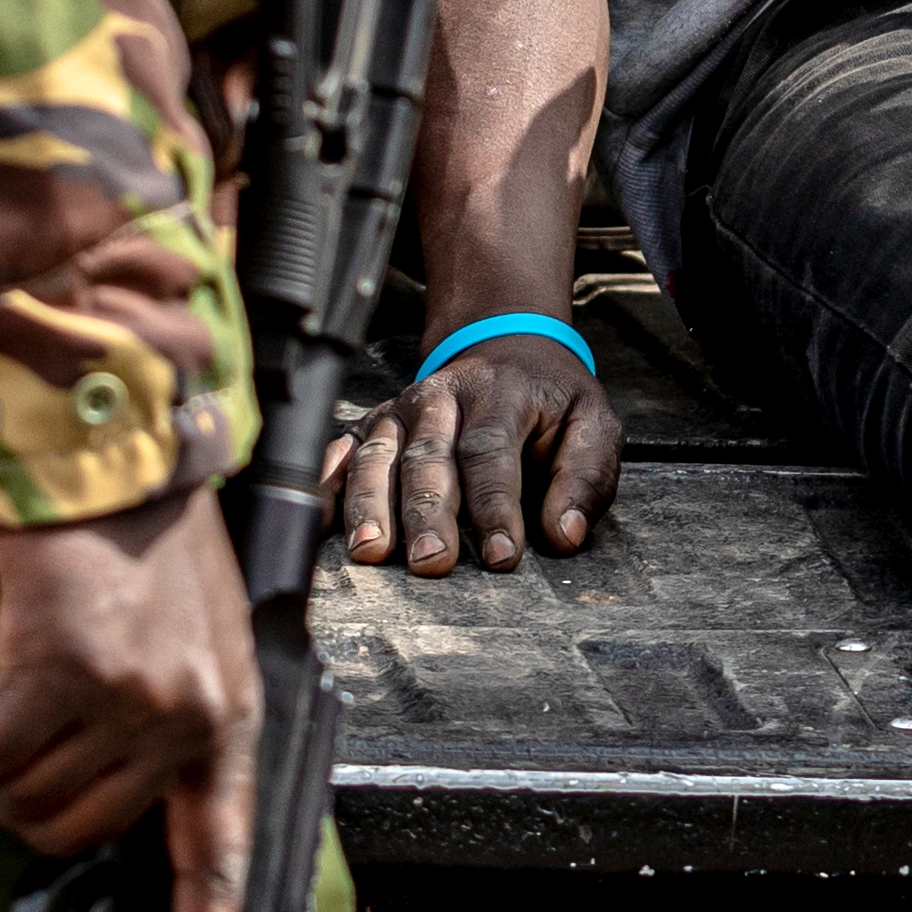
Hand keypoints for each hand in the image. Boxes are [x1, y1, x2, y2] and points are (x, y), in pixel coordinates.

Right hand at [0, 485, 257, 911]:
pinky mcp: (64, 673)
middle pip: (76, 834)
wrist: (111, 448)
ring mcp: (129, 700)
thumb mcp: (187, 635)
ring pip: (19, 800)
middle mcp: (187, 720)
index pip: (220, 855)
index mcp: (226, 719)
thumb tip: (100, 796)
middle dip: (12, 808)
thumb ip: (161, 717)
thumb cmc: (141, 537)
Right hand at [332, 325, 620, 571]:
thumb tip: (565, 534)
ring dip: (371, 505)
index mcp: (500, 395)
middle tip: (431, 563)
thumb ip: (586, 477)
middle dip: (428, 513)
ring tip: (370, 551)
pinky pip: (341, 453)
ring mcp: (399, 410)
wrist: (505, 348)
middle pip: (429, 458)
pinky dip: (326, 485)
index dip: (495, 506)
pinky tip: (318, 521)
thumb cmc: (551, 403)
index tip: (501, 556)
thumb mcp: (593, 424)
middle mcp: (442, 398)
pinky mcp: (370, 425)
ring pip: (378, 457)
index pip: (491, 452)